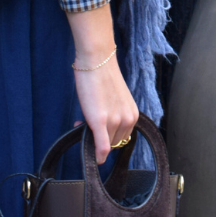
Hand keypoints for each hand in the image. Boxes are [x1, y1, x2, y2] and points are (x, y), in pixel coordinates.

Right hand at [66, 5, 138, 164]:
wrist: (97, 59)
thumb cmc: (102, 75)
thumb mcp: (115, 99)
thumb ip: (113, 115)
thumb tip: (102, 132)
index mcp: (133, 114)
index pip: (122, 138)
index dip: (108, 136)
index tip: (98, 129)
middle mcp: (128, 119)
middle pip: (114, 143)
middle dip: (100, 137)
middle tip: (86, 123)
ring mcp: (114, 121)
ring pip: (105, 145)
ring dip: (93, 139)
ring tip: (83, 120)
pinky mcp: (100, 121)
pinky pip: (101, 147)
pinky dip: (97, 155)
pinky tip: (93, 157)